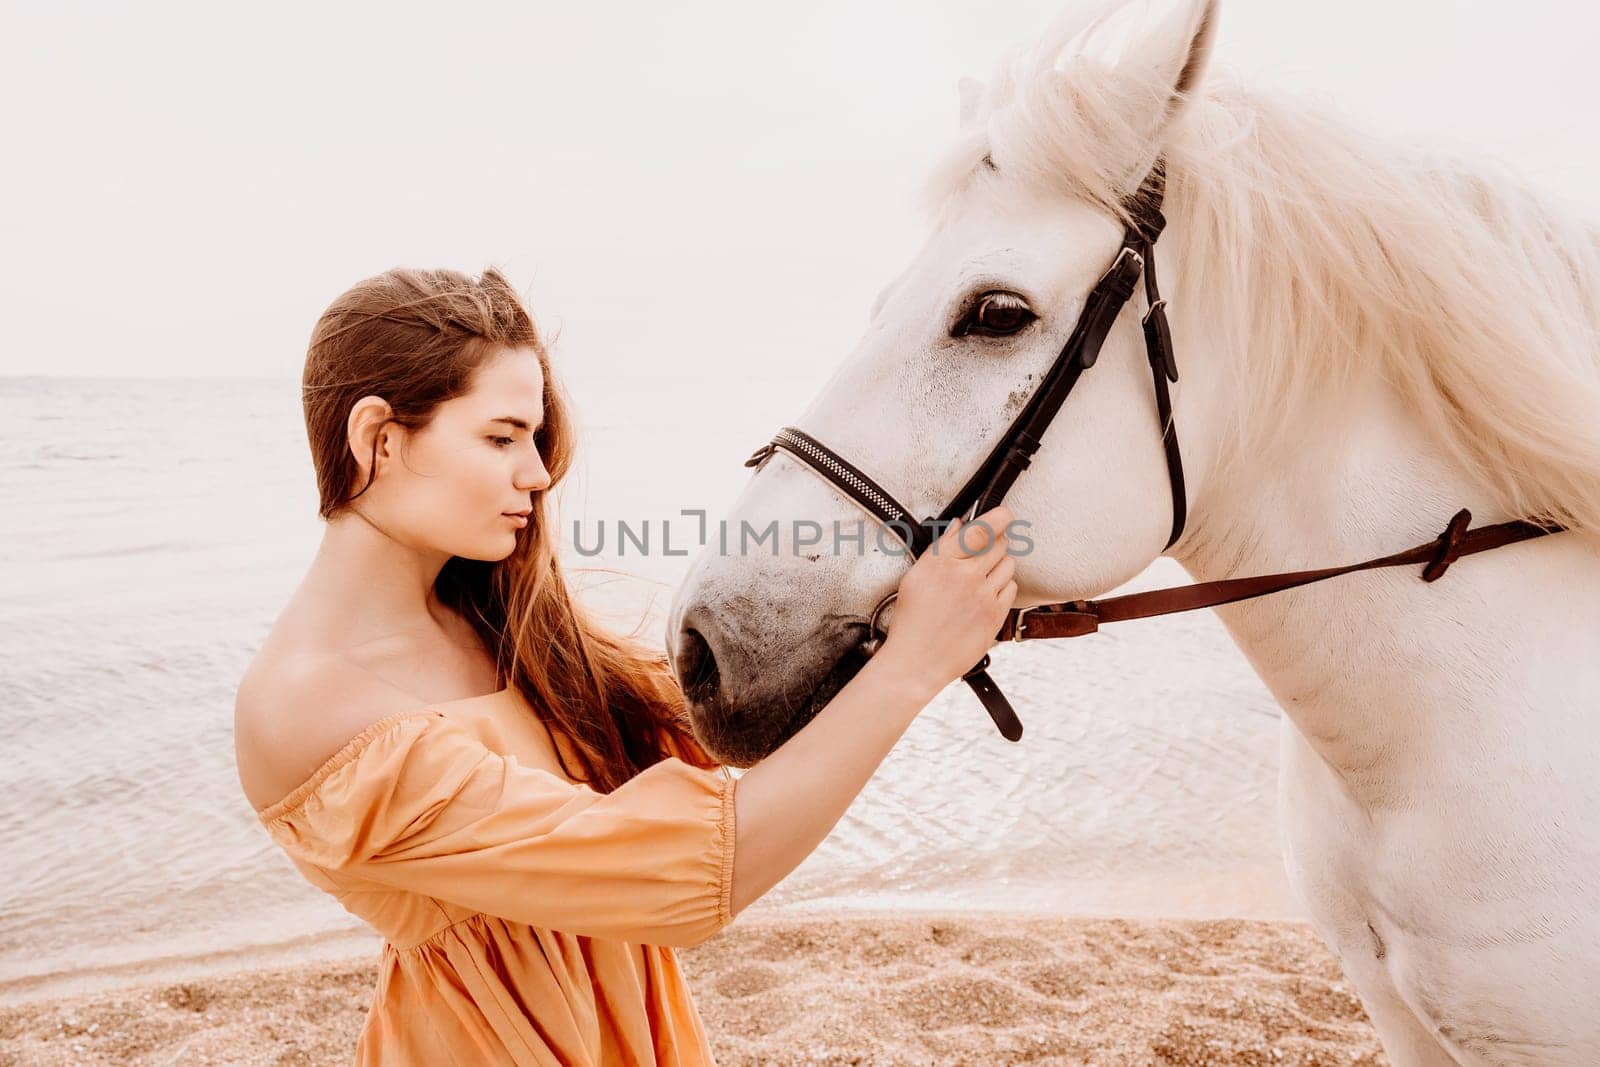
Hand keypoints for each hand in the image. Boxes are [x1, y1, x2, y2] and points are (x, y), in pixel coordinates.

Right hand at [875, 506, 1018, 689]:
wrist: (917, 662)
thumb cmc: (912, 621)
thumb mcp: (916, 577)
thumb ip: (941, 548)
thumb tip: (960, 524)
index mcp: (941, 563)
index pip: (981, 529)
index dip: (999, 517)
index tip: (1005, 514)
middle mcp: (964, 576)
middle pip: (999, 544)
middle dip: (996, 542)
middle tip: (984, 552)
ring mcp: (982, 597)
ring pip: (1008, 564)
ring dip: (1000, 564)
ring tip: (982, 577)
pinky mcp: (995, 616)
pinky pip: (1011, 588)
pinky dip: (1003, 587)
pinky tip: (986, 595)